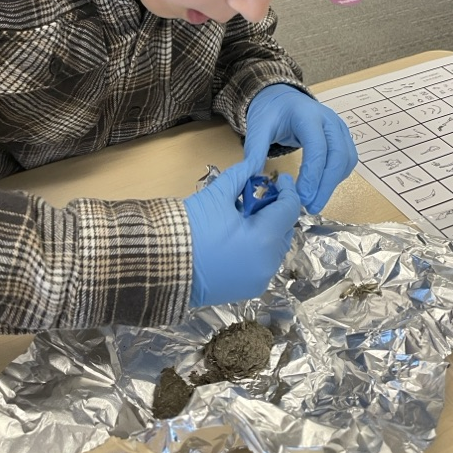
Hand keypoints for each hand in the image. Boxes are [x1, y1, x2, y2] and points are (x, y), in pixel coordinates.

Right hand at [184, 160, 300, 307]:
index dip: (287, 191)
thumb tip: (255, 161)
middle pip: (284, 230)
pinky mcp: (248, 290)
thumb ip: (241, 176)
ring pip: (275, 249)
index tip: (281, 179)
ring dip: (267, 232)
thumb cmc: (189, 228)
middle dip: (276, 212)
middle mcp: (268, 263)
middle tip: (258, 198)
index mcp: (264, 238)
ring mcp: (258, 280)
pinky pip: (262, 264)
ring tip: (246, 219)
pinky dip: (257, 251)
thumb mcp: (216, 195)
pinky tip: (239, 239)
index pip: (290, 209)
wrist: (162, 264)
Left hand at [244, 84, 356, 212]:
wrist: (282, 98)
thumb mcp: (257, 127)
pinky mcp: (342, 136)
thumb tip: (252, 179)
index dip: (312, 174)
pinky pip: (347, 159)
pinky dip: (336, 177)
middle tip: (311, 207)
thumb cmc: (271, 112)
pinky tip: (321, 188)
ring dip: (333, 183)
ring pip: (346, 159)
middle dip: (326, 185)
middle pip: (337, 155)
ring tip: (314, 201)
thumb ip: (254, 151)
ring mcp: (339, 127)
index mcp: (307, 114)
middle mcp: (328, 119)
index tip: (301, 197)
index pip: (317, 147)